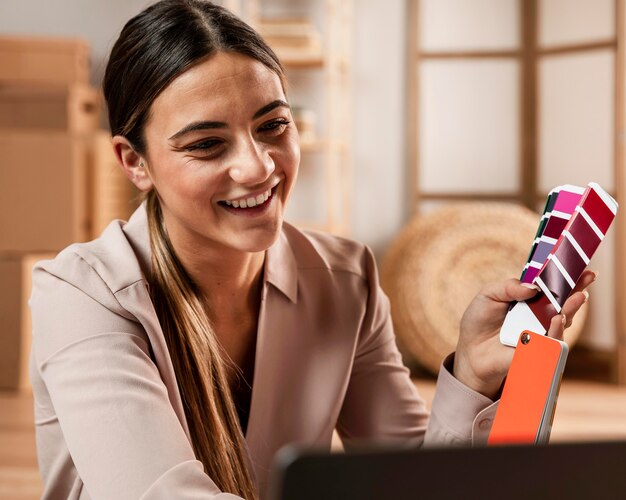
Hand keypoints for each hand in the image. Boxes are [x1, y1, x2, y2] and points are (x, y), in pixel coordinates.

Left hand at [452, 270, 595, 398]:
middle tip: (589, 278)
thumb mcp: (489, 295)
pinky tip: (557, 319)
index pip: (552, 286)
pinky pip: (550, 342)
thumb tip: (533, 287)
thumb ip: (508, 287)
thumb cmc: (479, 319)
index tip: (583, 268)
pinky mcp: (537, 351)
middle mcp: (540, 316)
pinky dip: (555, 330)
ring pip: (562, 321)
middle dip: (577, 290)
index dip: (568, 277)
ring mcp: (541, 333)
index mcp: (530, 299)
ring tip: (577, 297)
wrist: (469, 349)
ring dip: (570, 308)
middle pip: (564, 302)